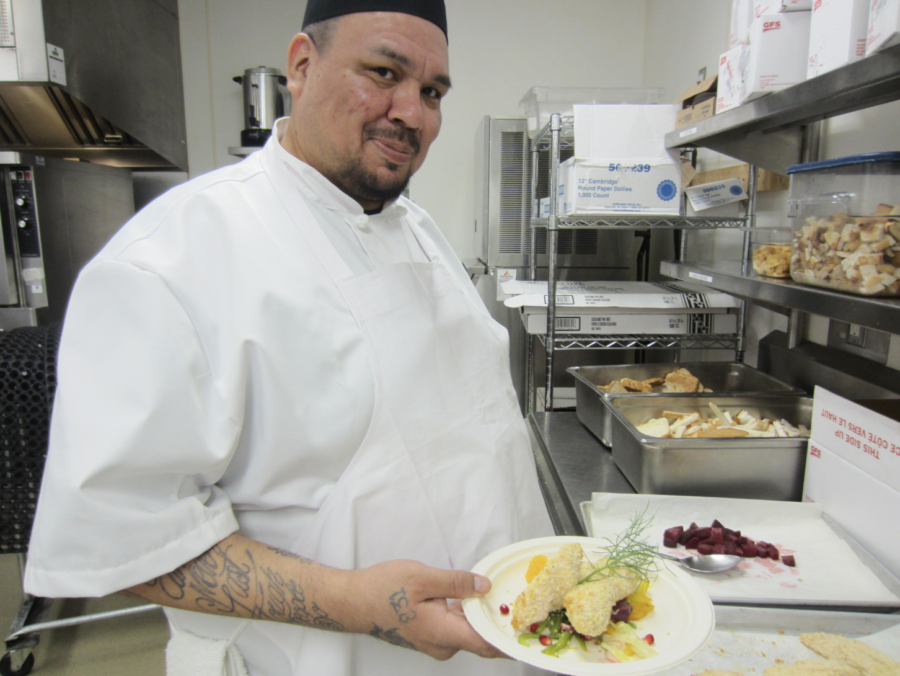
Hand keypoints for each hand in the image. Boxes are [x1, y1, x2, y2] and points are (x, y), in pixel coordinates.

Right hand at [344, 559, 508, 660]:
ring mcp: (433, 643)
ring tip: (497, 598)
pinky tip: (470, 599)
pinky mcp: (427, 636)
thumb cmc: (381, 589)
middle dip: (498, 625)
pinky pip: (454, 630)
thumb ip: (456, 583)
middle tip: (518, 607)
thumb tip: (483, 587)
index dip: (508, 639)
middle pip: (479, 640)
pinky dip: (465, 617)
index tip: (528, 631)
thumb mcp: (422, 577)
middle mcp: (441, 645)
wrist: (351, 601)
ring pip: (466, 633)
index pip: (485, 644)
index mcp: (442, 633)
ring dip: (480, 618)